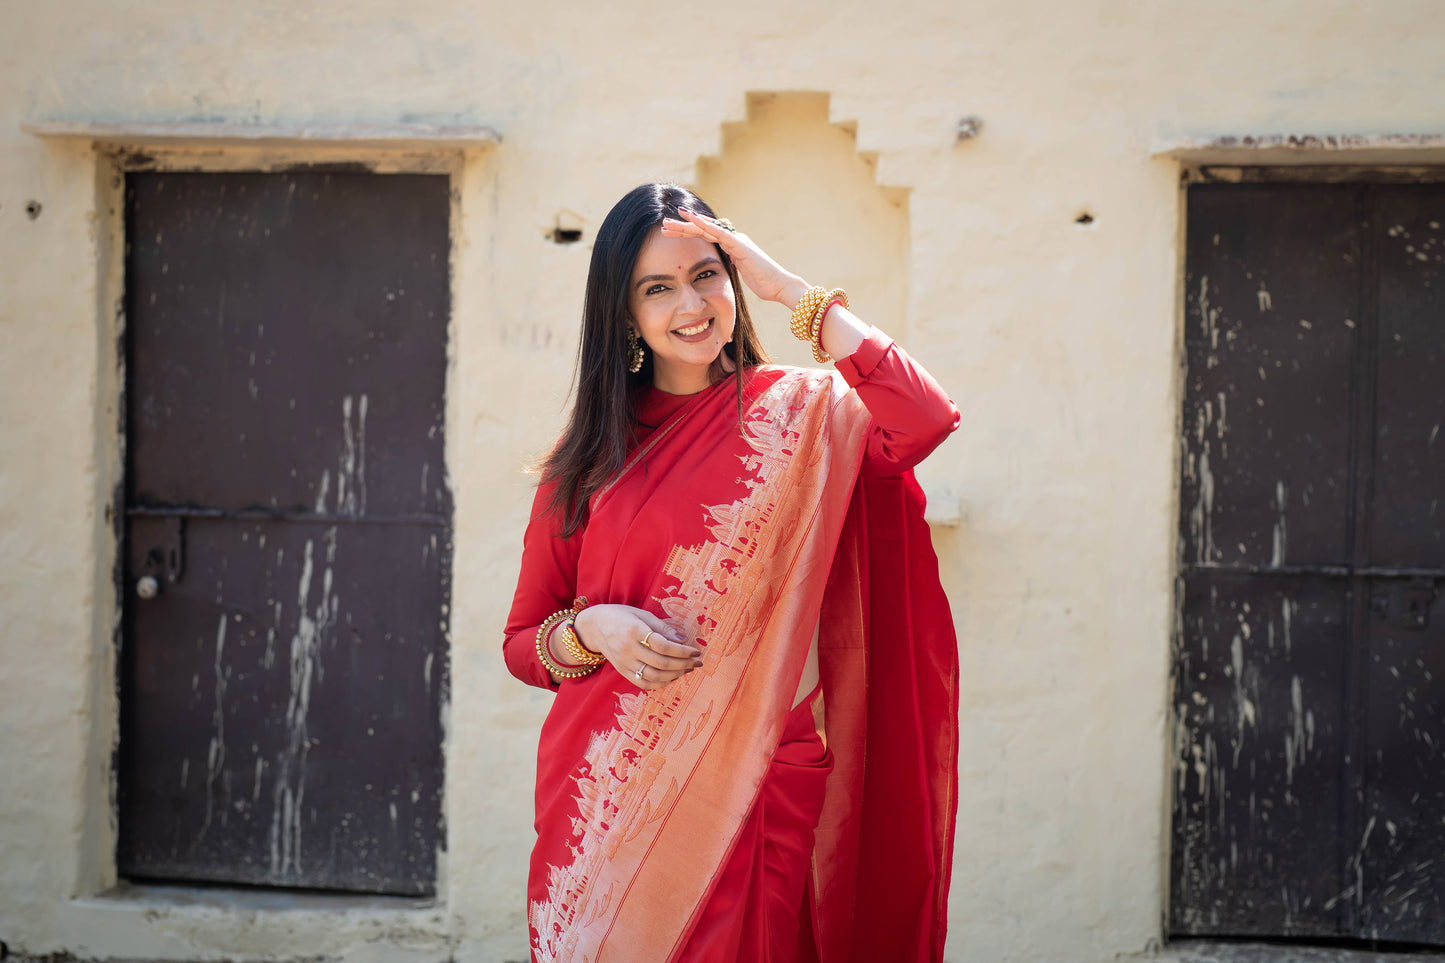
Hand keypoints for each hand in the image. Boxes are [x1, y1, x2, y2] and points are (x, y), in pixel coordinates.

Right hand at [571, 604, 701, 690]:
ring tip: (687, 669)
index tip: (695, 650)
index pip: (663, 645)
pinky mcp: (622, 671)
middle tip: (697, 662)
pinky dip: (660, 683)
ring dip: (675, 675)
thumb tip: (683, 639)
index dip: (682, 650)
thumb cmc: (620, 616)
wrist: (594, 627)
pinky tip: (672, 677)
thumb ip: (662, 627)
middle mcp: (628, 649)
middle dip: (683, 664)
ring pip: (654, 676)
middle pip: (661, 663)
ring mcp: (624, 663)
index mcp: (634, 630)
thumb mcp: (641, 614)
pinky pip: (643, 683)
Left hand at [661, 208, 809, 309]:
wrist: (779, 286)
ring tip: (668, 222)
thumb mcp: (740, 273)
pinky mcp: (739, 244)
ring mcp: (736, 239)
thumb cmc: (763, 283)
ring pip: (706, 228)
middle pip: (702, 229)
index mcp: (731, 245)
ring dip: (686, 224)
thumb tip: (721, 267)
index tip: (670, 233)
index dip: (687, 233)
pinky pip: (718, 232)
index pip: (705, 236)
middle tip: (663, 225)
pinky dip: (704, 225)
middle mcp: (732, 238)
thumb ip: (730, 265)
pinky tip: (690, 219)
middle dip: (682, 227)